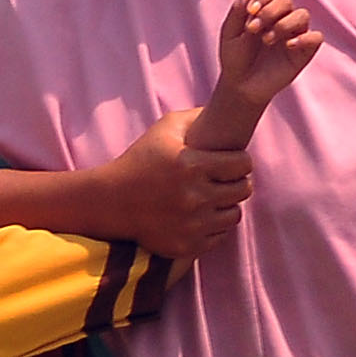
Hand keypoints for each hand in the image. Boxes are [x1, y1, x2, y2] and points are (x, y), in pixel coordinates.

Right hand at [97, 111, 255, 260]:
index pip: (243, 164)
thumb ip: (196, 117)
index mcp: (192, 165)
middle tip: (224, 180)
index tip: (232, 162)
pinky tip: (198, 216)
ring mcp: (192, 224)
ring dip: (226, 205)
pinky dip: (213, 226)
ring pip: (234, 215)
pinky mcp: (188, 245)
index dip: (241, 161)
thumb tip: (226, 111)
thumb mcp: (164, 130)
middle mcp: (195, 197)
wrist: (111, 202)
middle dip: (236, 182)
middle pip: (244, 189)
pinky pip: (219, 236)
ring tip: (212, 198)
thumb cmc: (139, 161)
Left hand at [206, 0, 319, 139]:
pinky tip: (288, 46)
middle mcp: (282, 18)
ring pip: (302, 15)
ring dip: (283, 24)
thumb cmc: (235, 57)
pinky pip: (316, 37)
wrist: (241, 85)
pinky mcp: (304, 51)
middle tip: (253, 29)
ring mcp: (295, 34)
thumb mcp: (229, 35)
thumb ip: (236, 14)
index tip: (251, 10)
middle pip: (286, 0)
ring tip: (267, 40)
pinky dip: (305, 38)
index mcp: (264, 9)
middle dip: (269, 12)